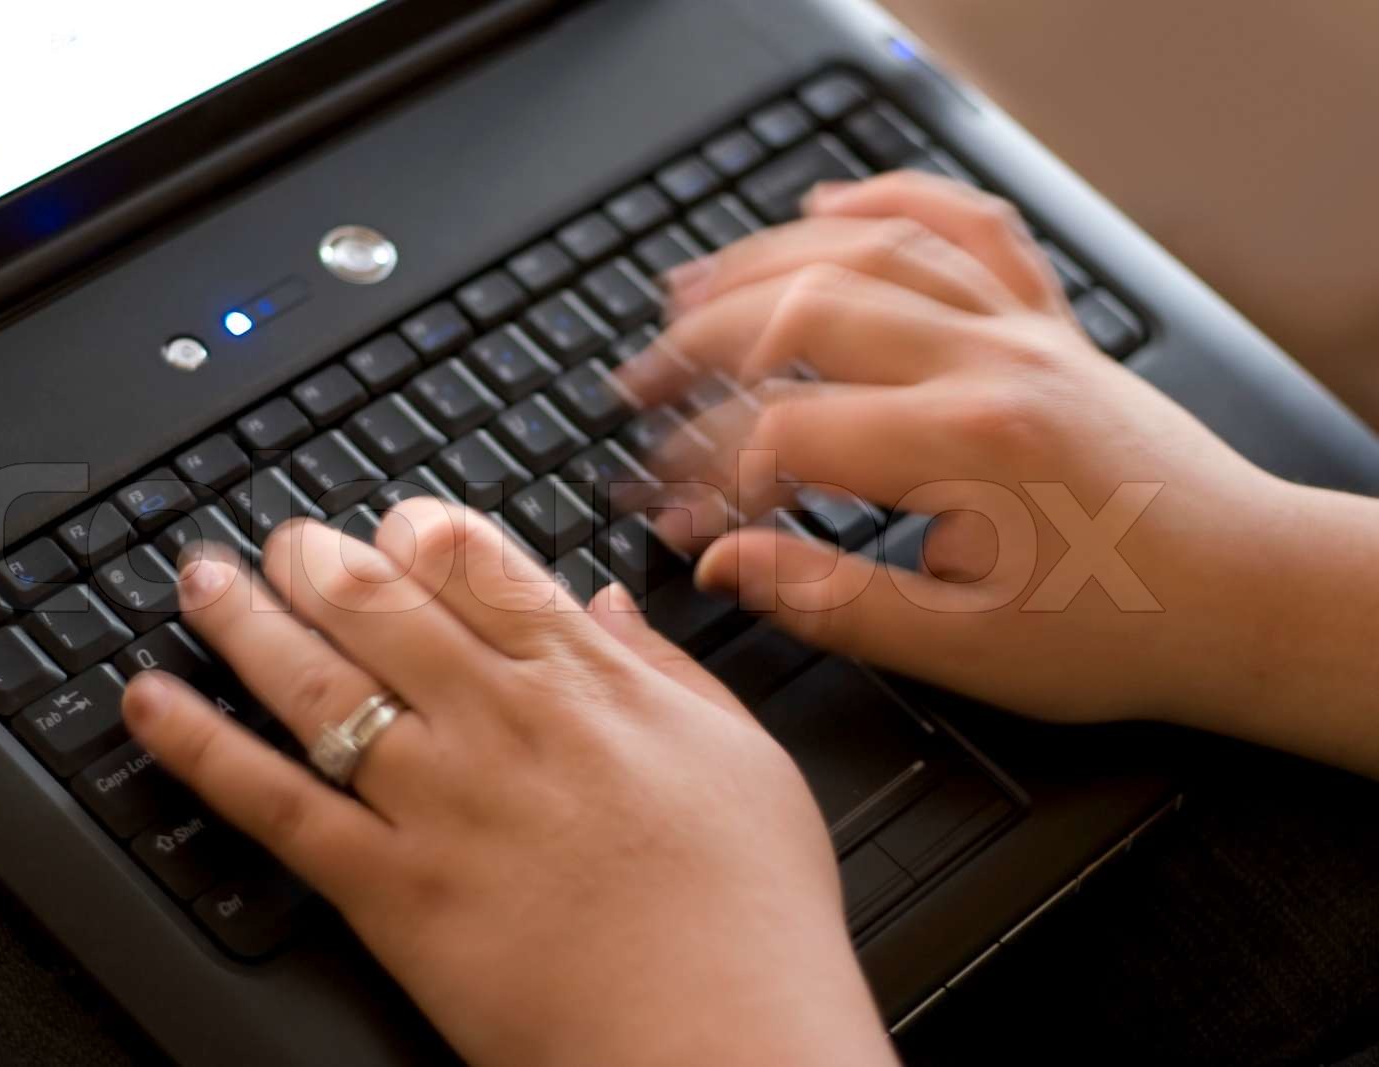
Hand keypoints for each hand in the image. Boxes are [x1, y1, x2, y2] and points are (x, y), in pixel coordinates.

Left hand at [121, 504, 897, 1066]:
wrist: (724, 1043)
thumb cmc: (750, 913)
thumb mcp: (742, 757)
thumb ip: (665, 668)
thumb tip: (607, 605)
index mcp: (588, 683)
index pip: (478, 564)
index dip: (417, 531)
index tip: (391, 524)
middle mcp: (502, 721)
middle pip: (380, 603)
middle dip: (318, 557)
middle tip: (283, 540)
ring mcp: (439, 801)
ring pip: (316, 680)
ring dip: (244, 618)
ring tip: (202, 580)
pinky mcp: (391, 889)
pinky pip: (275, 802)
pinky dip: (201, 745)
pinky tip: (152, 702)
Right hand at [626, 171, 1291, 726]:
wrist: (1242, 595)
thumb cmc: (1119, 629)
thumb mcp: (962, 648)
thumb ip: (829, 600)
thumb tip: (725, 562)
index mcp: (962, 447)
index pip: (784, 433)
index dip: (706, 472)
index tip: (668, 510)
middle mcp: (986, 364)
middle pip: (803, 313)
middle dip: (700, 346)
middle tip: (640, 386)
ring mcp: (1019, 330)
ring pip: (870, 251)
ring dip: (764, 262)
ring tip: (688, 292)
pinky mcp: (1044, 324)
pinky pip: (964, 228)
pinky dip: (891, 202)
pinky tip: (832, 208)